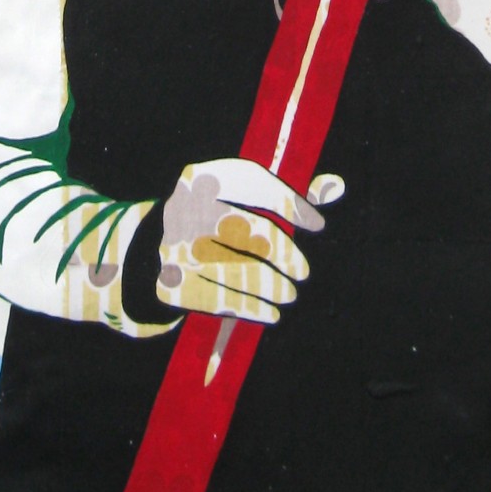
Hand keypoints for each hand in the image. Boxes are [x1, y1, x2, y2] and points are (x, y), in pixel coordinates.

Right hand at [155, 159, 341, 324]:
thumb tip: (335, 188)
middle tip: (303, 273)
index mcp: (203, 178)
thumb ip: (287, 193)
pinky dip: (250, 309)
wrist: (155, 246)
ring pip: (234, 270)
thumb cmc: (216, 215)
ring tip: (290, 295)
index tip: (318, 225)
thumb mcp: (242, 195)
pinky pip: (219, 300)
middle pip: (244, 230)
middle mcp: (185, 209)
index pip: (253, 183)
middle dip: (282, 254)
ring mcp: (174, 248)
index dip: (289, 203)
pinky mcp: (171, 283)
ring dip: (269, 287)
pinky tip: (271, 313)